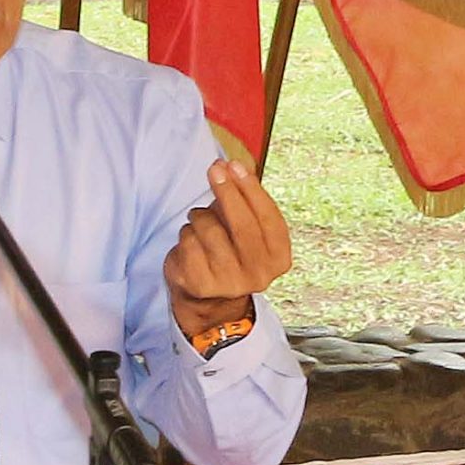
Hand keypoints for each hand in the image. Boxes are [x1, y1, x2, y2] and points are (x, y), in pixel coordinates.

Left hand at [165, 159, 293, 339]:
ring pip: (209, 230)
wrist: (211, 298)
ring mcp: (229, 282)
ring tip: (201, 223)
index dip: (251, 189)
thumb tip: (233, 166)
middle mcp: (259, 275)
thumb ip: (245, 199)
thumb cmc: (231, 250)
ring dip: (200, 217)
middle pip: (242, 225)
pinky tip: (191, 242)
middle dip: (227, 192)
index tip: (235, 165)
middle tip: (215, 169)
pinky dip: (186, 234)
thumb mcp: (247, 226)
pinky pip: (188, 242)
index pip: (268, 218)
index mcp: (279, 258)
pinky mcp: (200, 284)